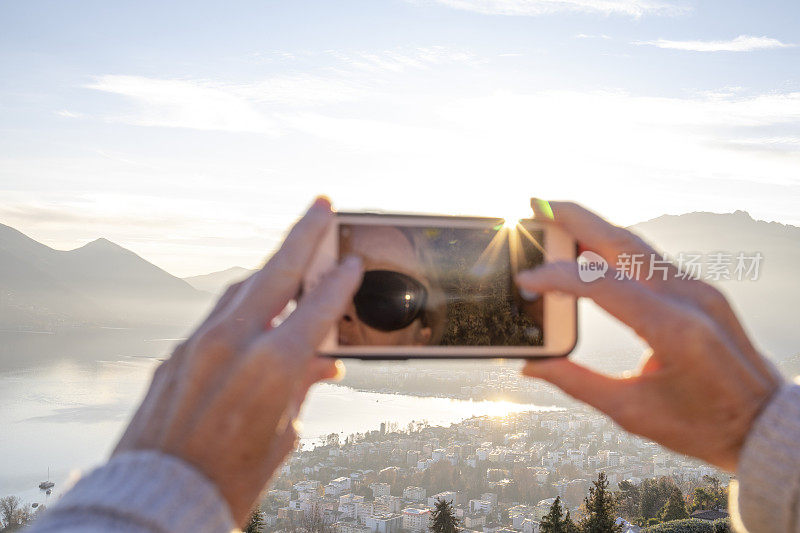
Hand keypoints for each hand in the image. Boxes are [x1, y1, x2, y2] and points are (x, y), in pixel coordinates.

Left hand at [114, 197, 361, 524]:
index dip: (340, 281)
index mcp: (271, 365)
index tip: (353, 261)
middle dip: (303, 234)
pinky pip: (217, 315)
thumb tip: (323, 364)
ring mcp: (198, 344)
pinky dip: (243, 304)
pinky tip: (257, 306)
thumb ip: (302, 388)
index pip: (317, 306)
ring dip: (271, 267)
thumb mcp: (282, 435)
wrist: (156, 499)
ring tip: (292, 251)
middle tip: (321, 206)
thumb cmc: (228, 480)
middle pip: (276, 272)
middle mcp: (232, 343)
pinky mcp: (176, 356)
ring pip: (242, 288)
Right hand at [516, 200, 781, 471]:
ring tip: (554, 218)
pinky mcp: (700, 291)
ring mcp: (699, 289)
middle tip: (535, 204)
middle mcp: (690, 298)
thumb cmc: (704, 426)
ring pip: (636, 245)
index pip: (604, 286)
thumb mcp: (633, 412)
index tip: (525, 281)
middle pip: (622, 243)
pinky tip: (589, 247)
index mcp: (675, 329)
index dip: (558, 277)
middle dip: (575, 219)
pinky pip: (650, 259)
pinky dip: (613, 247)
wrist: (763, 425)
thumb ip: (577, 383)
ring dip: (593, 227)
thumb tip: (533, 366)